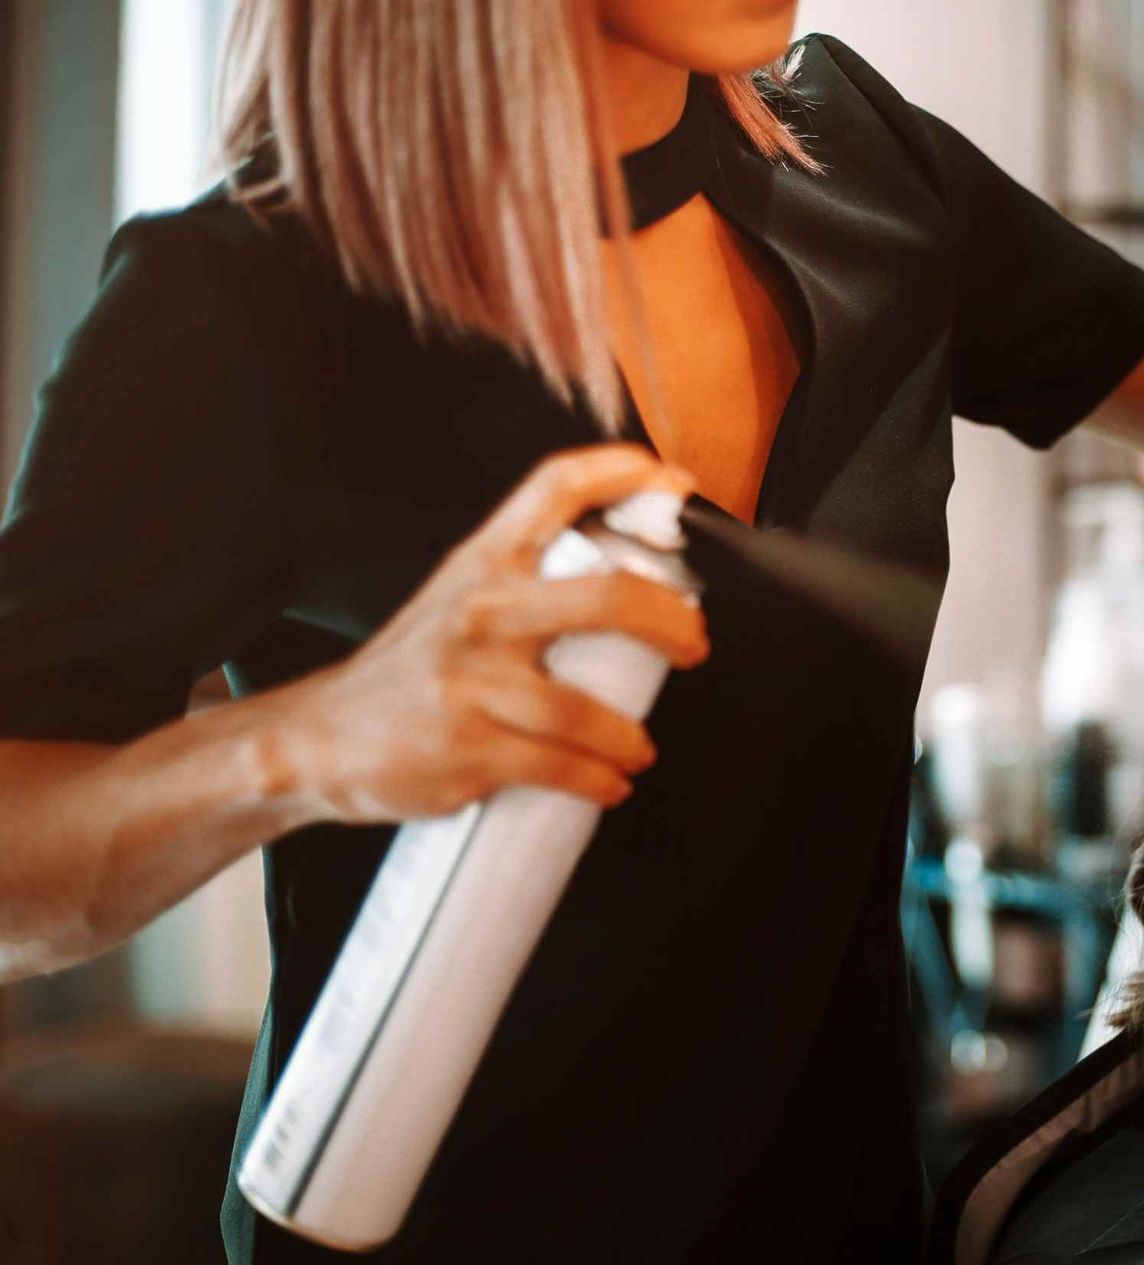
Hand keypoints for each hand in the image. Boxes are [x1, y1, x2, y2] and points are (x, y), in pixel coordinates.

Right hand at [269, 444, 708, 824]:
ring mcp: (470, 681)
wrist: (319, 737)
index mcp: (484, 561)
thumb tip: (638, 582)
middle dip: (670, 623)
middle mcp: (480, 610)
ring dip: (629, 736)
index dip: (621, 473)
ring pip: (585, 708)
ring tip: (637, 747)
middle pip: (606, 598)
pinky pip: (559, 766)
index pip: (555, 488)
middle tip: (693, 646)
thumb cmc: (413, 667)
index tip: (673, 482)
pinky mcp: (467, 747)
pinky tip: (608, 781)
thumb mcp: (462, 596)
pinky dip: (598, 778)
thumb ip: (534, 581)